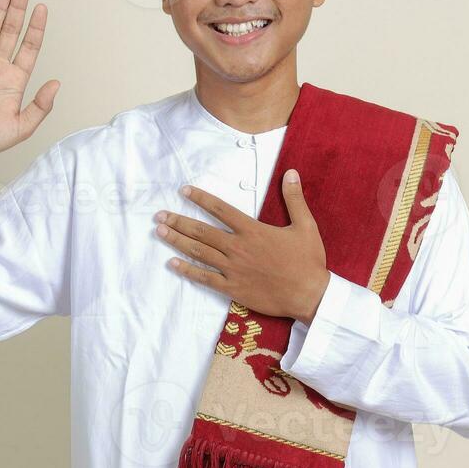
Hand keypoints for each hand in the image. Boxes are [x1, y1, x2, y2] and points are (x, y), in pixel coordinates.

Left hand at [154, 169, 329, 322]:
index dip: (201, 199)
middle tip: (159, 215)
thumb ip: (294, 199)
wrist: (309, 295)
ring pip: (199, 252)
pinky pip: (205, 278)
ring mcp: (233, 269)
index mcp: (253, 231)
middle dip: (178, 221)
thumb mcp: (305, 226)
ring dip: (177, 241)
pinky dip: (188, 270)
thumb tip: (291, 173)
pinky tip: (173, 263)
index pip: (221, 209)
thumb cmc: (308, 261)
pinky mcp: (232, 288)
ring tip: (159, 232)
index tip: (184, 191)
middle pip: (202, 231)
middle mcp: (238, 248)